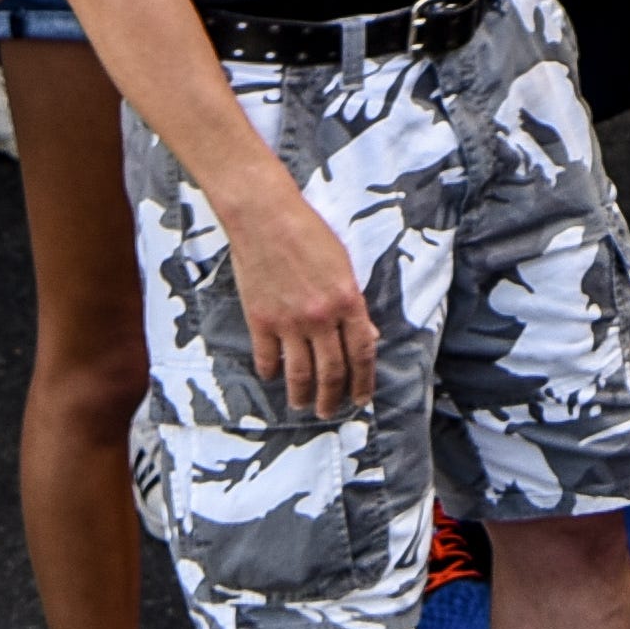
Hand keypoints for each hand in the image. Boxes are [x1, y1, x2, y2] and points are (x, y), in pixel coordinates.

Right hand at [228, 178, 380, 417]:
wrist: (265, 217)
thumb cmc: (308, 233)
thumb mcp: (343, 266)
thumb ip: (355, 305)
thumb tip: (369, 337)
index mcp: (348, 300)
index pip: (362, 353)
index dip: (364, 381)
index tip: (361, 398)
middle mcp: (321, 316)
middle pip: (332, 371)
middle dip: (333, 398)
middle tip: (330, 411)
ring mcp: (289, 321)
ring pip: (300, 373)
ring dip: (303, 396)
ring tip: (303, 405)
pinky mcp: (260, 320)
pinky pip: (267, 358)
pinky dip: (270, 372)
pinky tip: (273, 377)